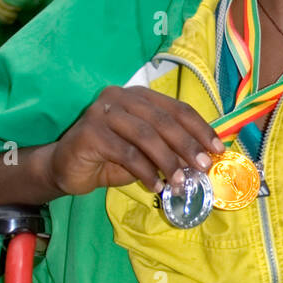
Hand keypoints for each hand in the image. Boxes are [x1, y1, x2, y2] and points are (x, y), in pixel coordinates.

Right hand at [47, 86, 225, 197]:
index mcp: (139, 96)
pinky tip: (156, 186)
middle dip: (188, 146)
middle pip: (164, 120)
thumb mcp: (146, 151)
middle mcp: (120, 97)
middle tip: (204, 167)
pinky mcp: (90, 133)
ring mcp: (103, 112)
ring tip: (180, 182)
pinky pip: (126, 153)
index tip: (218, 149)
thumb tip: (205, 159)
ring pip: (146, 136)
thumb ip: (170, 148)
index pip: (177, 108)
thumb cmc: (111, 158)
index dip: (200, 128)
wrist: (65, 168)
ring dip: (168, 161)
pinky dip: (145, 171)